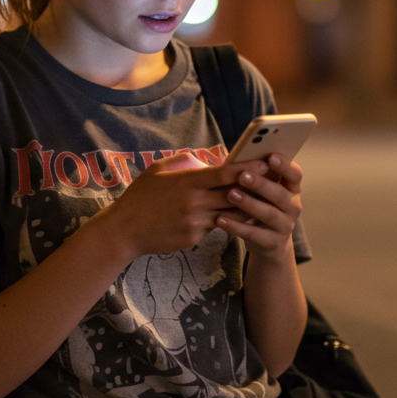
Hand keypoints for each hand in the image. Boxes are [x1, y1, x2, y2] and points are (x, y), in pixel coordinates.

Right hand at [88, 153, 251, 259]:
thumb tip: (203, 159)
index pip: (225, 173)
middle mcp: (194, 202)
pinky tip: (227, 216)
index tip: (265, 163)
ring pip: (228, 213)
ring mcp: (195, 222)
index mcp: (187, 181)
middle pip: (233, 195)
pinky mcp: (193, 238)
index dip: (248, 168)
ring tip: (257, 199)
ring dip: (242, 207)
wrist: (124, 230)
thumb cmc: (140, 196)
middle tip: (271, 182)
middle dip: (253, 188)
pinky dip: (220, 220)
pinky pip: (213, 227)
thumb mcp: (158, 170)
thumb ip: (182, 161)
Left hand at [215, 153, 302, 255]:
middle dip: (261, 184)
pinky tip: (221, 219)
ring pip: (268, 214)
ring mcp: (285, 226)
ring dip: (249, 204)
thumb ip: (258, 176)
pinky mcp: (272, 243)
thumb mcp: (265, 192)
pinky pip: (254, 234)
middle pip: (280, 195)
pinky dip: (236, 227)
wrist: (269, 243)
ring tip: (231, 194)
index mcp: (292, 190)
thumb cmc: (264, 207)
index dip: (285, 166)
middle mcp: (293, 207)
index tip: (271, 157)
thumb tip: (239, 156)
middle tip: (242, 175)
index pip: (295, 175)